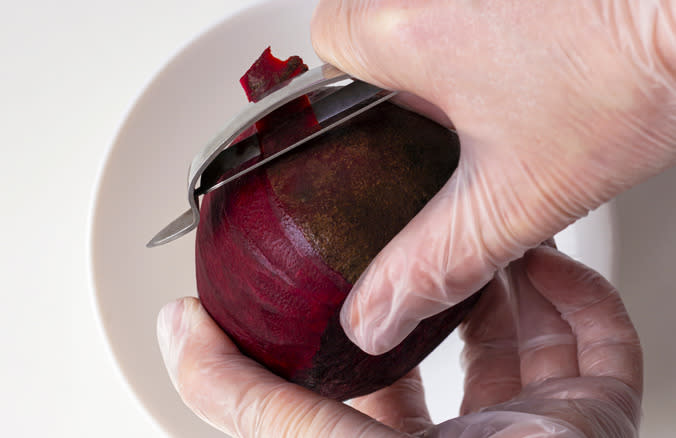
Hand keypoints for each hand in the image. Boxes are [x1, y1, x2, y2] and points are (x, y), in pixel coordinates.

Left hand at [157, 246, 641, 437]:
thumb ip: (239, 394)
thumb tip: (177, 331)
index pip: (380, 385)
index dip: (367, 326)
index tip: (358, 272)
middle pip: (459, 358)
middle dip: (451, 290)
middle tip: (436, 235)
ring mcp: (540, 427)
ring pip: (529, 344)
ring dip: (513, 282)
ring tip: (492, 233)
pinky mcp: (599, 415)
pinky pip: (603, 348)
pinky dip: (583, 300)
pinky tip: (552, 262)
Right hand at [310, 0, 675, 354]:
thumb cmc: (637, 74)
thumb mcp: (517, 195)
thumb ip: (433, 260)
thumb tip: (377, 311)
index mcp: (405, 30)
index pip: (327, 44)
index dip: (355, 91)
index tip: (391, 119)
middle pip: (372, 20)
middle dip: (404, 70)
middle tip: (459, 108)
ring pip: (421, 2)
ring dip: (445, 37)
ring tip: (506, 78)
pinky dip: (485, 15)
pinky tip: (536, 45)